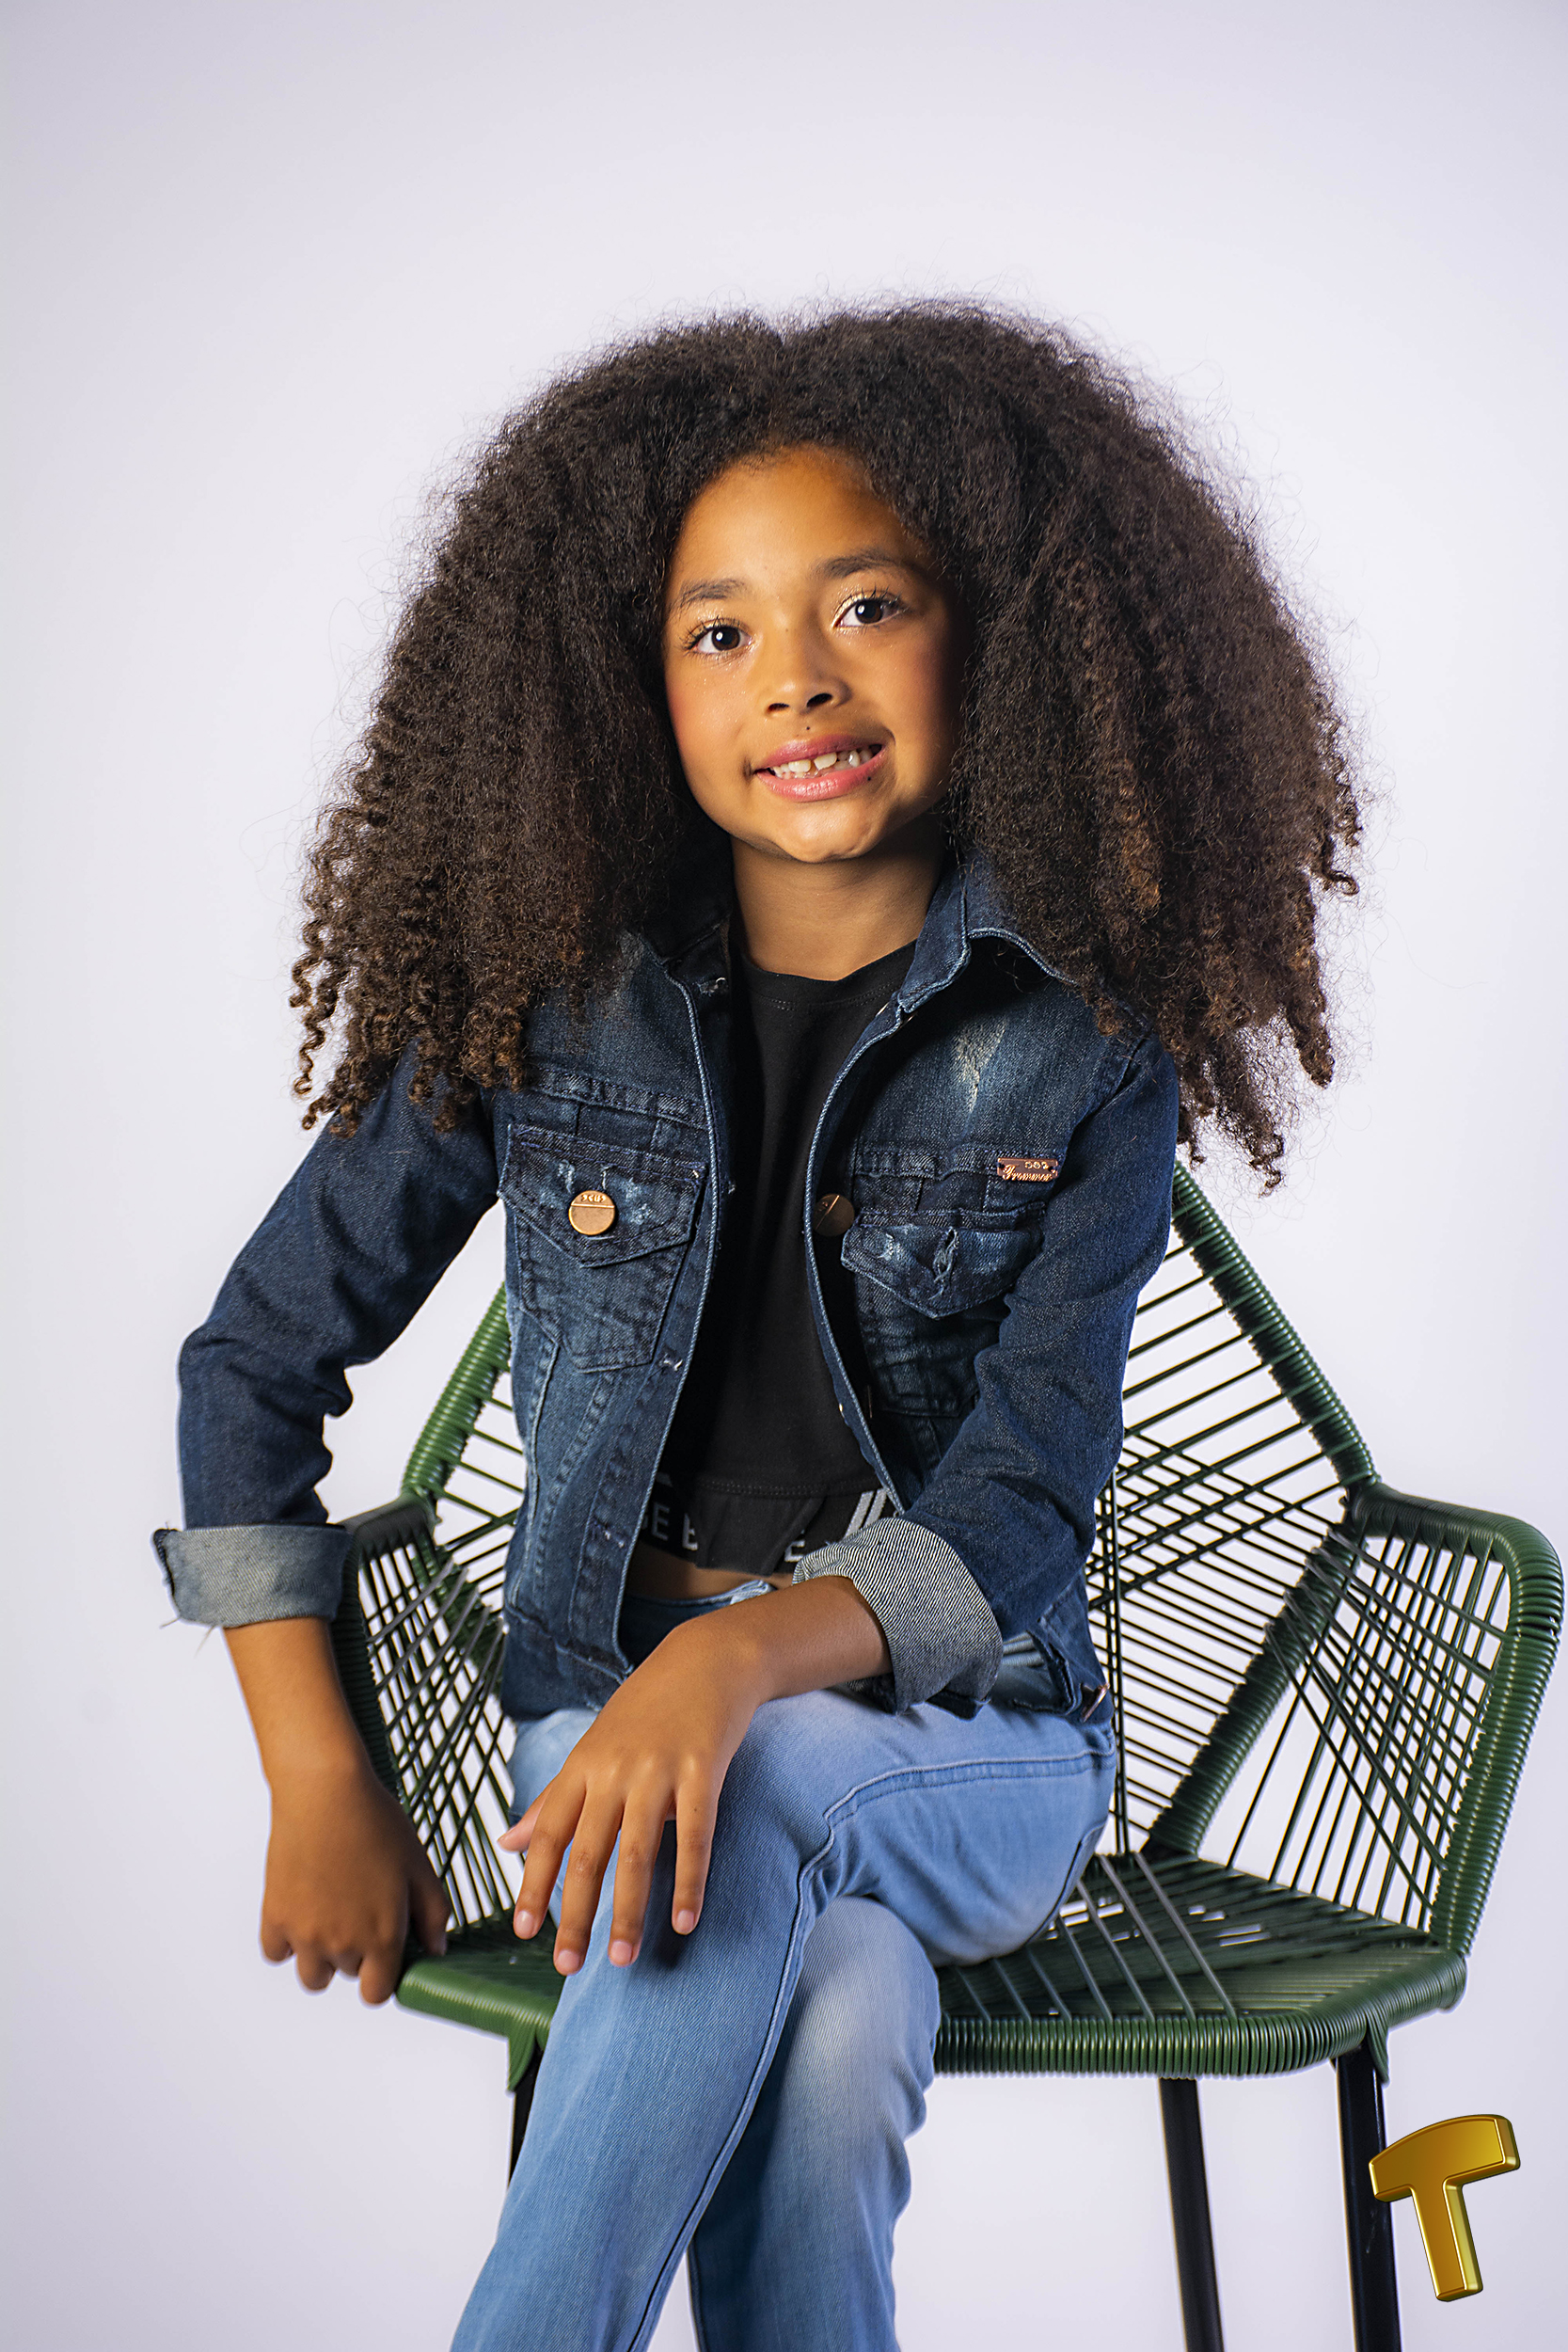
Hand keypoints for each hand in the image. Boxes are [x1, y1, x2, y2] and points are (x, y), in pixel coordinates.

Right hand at [261, 1758, 449, 2003]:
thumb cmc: (375, 1822)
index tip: (387, 1952)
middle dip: (358, 1952)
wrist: (324, 1791)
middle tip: (362, 1908)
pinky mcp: (274, 1916)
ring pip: (312, 1975)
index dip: (384, 1975)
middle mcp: (342, 1944)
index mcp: (382, 1936)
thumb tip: (436, 1950)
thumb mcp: (419, 1865)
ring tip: (333, 1915)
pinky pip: (276, 1952)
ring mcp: (304, 1933)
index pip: (378, 1993)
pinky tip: (304, 1910)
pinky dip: (287, 1940)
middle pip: (348, 1975)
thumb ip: (433, 1914)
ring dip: (322, 1957)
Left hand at [498, 1576, 890, 1974]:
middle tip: (568, 1966)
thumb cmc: (644, 1711)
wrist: (705, 1661)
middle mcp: (615, 1772)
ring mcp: (659, 1771)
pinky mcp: (702, 1771)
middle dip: (576, 1913)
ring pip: (637, 1851)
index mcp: (583, 1768)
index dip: (533, 1883)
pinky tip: (685, 1921)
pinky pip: (695, 1836)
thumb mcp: (590, 1750)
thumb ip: (552, 1800)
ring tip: (622, 1957)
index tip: (523, 1931)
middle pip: (588, 1852)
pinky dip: (688, 1882)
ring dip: (628, 1909)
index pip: (548, 1833)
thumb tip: (506, 1841)